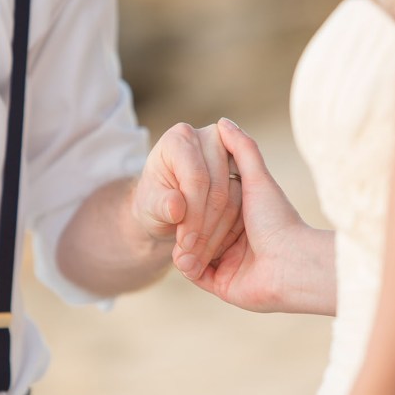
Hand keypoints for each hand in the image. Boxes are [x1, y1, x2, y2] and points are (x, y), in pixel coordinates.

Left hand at [132, 122, 243, 279]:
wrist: (167, 207)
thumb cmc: (155, 202)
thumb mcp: (149, 207)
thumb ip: (161, 206)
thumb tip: (176, 207)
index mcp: (179, 139)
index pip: (195, 178)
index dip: (192, 213)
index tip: (186, 243)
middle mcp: (207, 138)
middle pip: (217, 187)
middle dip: (204, 225)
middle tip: (193, 253)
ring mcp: (230, 153)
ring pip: (234, 197)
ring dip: (218, 231)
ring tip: (200, 255)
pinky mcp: (243, 171)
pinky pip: (245, 203)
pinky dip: (231, 227)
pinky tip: (217, 246)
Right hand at [189, 118, 335, 314]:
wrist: (290, 264)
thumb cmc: (276, 220)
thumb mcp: (257, 179)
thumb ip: (242, 151)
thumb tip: (223, 122)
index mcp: (243, 217)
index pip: (207, 204)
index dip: (193, 196)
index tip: (178, 183)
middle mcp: (234, 240)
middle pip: (197, 228)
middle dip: (185, 223)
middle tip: (173, 212)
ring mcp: (226, 263)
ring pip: (192, 250)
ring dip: (183, 245)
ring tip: (177, 237)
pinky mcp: (220, 284)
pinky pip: (195, 273)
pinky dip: (187, 265)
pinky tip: (182, 257)